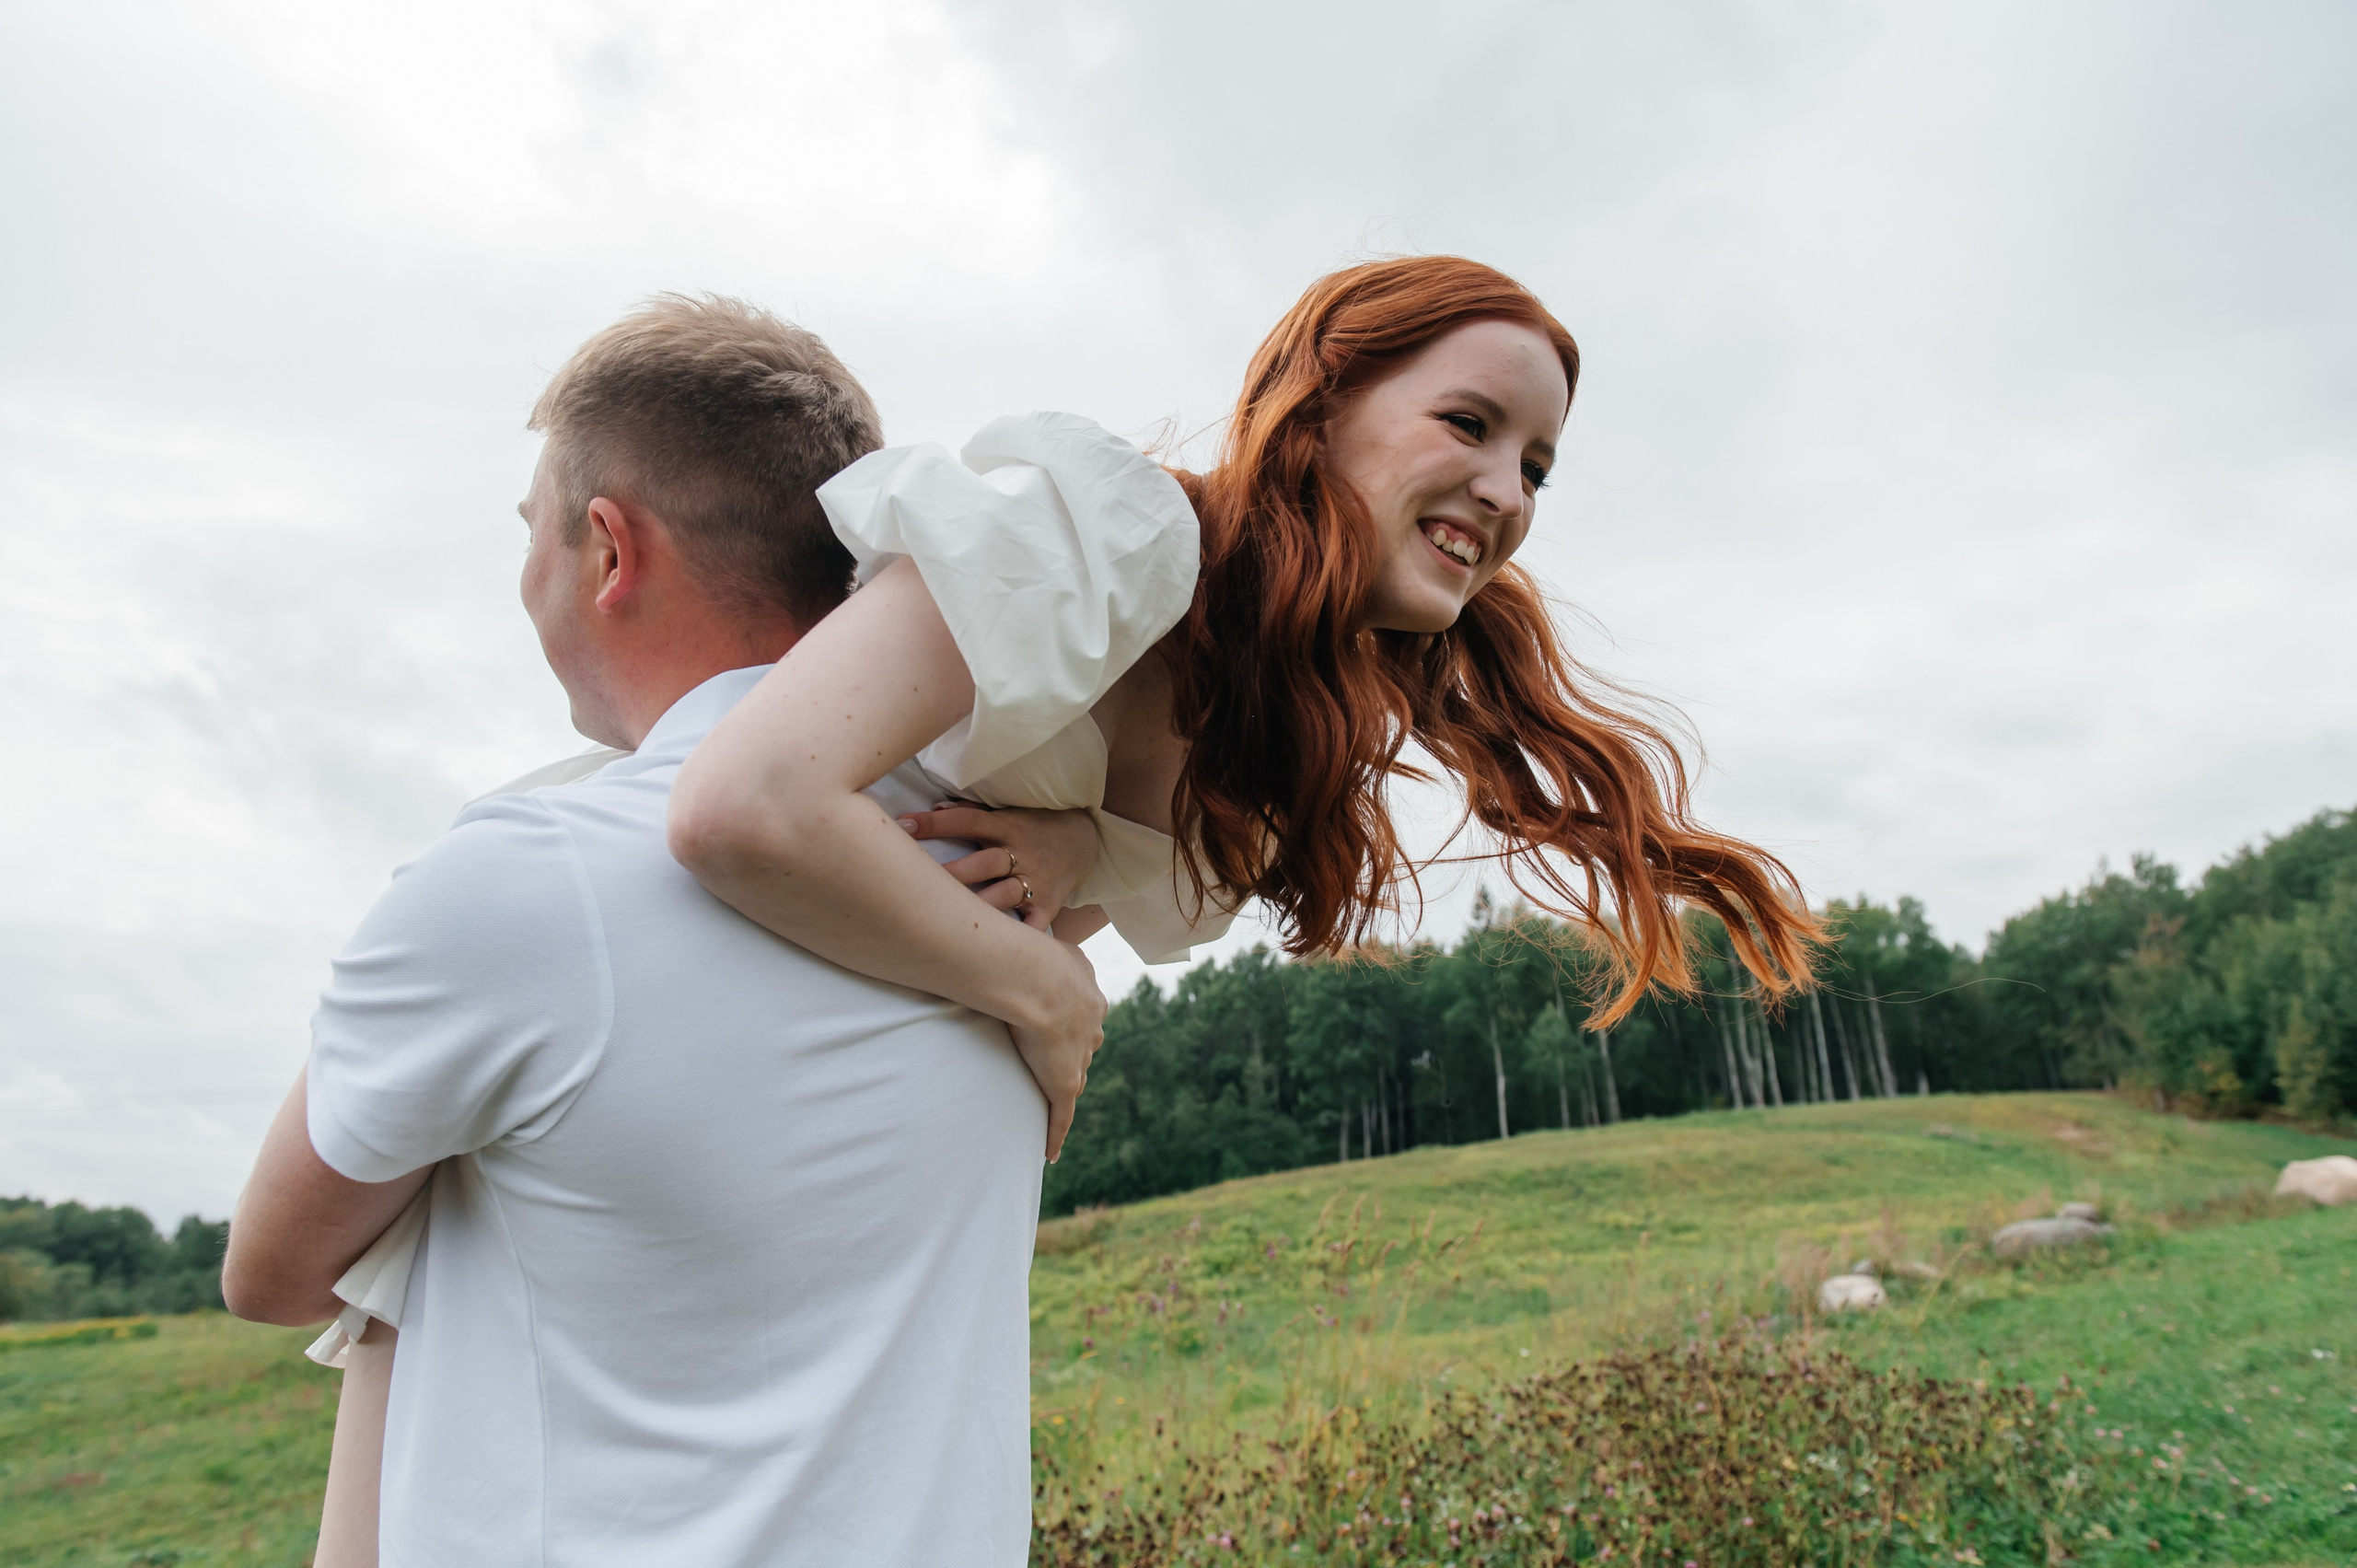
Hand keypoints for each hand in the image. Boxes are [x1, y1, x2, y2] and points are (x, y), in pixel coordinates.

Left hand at [899, 801, 1102, 931]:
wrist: (1085, 841)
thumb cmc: (1033, 826)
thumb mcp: (1007, 812)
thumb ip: (972, 812)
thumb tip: (932, 807)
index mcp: (1006, 826)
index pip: (967, 821)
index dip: (936, 824)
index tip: (903, 825)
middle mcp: (1020, 854)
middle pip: (985, 862)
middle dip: (956, 872)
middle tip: (922, 881)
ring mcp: (1036, 881)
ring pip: (1005, 895)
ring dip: (981, 906)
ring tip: (954, 919)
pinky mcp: (1048, 905)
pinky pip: (1035, 926)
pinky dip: (1021, 939)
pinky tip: (999, 953)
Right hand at [1006, 937, 1105, 1160]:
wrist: (1037, 979)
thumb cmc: (1033, 954)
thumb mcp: (1045, 941)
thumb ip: (1040, 945)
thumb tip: (1020, 930)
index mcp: (1089, 995)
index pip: (1084, 1015)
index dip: (1073, 1021)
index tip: (1062, 1024)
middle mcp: (1091, 1028)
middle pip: (1085, 1049)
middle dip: (1075, 1055)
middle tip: (1058, 1062)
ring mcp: (1078, 1058)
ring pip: (1075, 1078)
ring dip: (1065, 1089)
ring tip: (1053, 1104)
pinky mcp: (1062, 1084)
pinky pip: (1060, 1118)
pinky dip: (1056, 1136)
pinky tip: (1051, 1155)